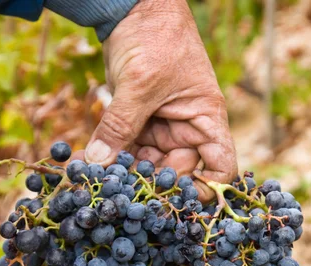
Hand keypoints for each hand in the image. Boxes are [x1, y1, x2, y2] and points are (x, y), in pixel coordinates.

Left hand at [78, 0, 237, 200]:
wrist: (134, 8)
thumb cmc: (155, 38)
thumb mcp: (140, 85)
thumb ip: (120, 126)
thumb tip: (98, 165)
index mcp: (206, 120)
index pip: (220, 165)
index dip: (208, 188)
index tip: (180, 202)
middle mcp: (188, 129)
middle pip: (178, 171)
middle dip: (152, 184)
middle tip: (123, 195)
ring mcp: (163, 126)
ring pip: (149, 163)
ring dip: (126, 173)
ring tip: (100, 182)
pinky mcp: (139, 121)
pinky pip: (128, 148)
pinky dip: (112, 157)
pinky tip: (90, 167)